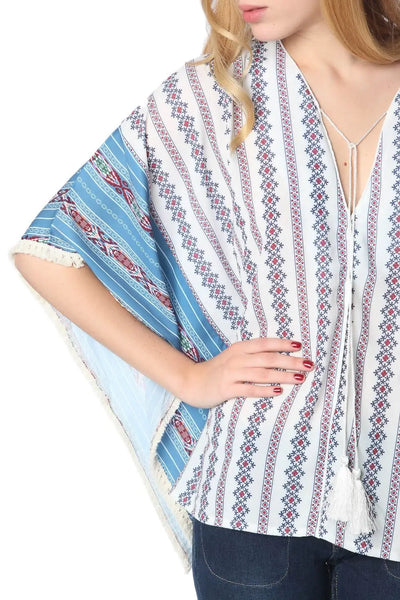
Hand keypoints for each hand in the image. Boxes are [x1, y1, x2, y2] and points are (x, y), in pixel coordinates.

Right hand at [180, 337, 313, 408]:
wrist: (191, 381)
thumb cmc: (217, 370)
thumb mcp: (234, 357)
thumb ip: (252, 355)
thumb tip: (278, 356)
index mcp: (240, 348)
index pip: (265, 343)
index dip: (282, 343)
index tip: (300, 345)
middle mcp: (237, 358)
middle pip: (268, 358)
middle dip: (290, 361)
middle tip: (309, 364)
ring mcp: (231, 373)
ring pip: (262, 373)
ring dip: (283, 375)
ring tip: (300, 378)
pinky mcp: (226, 388)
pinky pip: (249, 389)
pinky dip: (265, 390)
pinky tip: (279, 391)